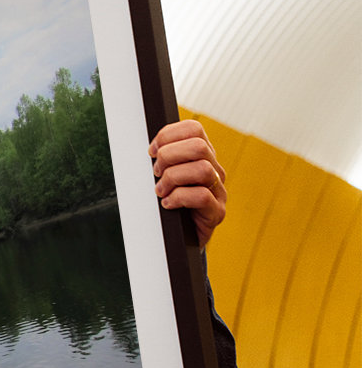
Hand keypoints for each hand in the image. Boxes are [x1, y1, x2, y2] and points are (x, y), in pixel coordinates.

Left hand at [149, 120, 226, 247]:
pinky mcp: (217, 212)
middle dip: (169, 156)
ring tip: (160, 190)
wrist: (179, 239)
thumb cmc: (169, 203)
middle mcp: (214, 170)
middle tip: (156, 173)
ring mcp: (219, 191)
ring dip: (173, 178)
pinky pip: (202, 196)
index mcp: (202, 156)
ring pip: (202, 169)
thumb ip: (162, 159)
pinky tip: (167, 204)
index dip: (168, 135)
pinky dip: (178, 198)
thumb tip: (150, 148)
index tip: (151, 151)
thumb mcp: (164, 176)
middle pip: (198, 146)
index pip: (193, 129)